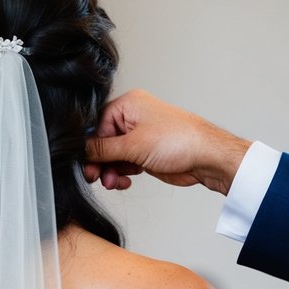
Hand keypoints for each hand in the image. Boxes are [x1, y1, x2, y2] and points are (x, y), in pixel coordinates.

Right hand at [84, 90, 250, 195]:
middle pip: (103, 142)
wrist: (206, 157)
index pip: (96, 125)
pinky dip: (121, 174)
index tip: (86, 163)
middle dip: (100, 162)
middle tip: (96, 177)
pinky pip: (124, 164)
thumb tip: (82, 151)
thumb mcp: (133, 145)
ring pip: (113, 156)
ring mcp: (139, 137)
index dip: (90, 146)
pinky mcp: (145, 153)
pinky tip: (124, 181)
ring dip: (110, 171)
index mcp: (128, 106)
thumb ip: (103, 149)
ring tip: (114, 182)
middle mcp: (132, 119)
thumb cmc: (180, 140)